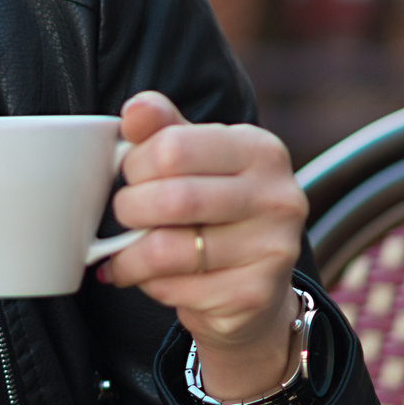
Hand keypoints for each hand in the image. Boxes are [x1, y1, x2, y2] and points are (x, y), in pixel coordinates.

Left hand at [100, 91, 305, 404]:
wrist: (253, 289)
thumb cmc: (214, 211)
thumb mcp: (193, 159)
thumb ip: (162, 129)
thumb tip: (135, 109)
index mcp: (261, 150)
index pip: (173, 148)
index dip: (135, 164)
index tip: (133, 176)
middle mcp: (278, 197)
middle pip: (172, 199)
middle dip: (129, 209)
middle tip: (125, 215)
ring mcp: (273, 249)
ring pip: (166, 250)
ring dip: (129, 255)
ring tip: (124, 254)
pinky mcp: (256, 295)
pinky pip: (175, 288)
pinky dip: (149, 285)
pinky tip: (154, 279)